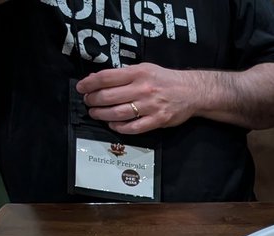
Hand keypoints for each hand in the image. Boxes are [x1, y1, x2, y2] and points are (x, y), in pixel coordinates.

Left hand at [77, 63, 199, 134]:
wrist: (191, 92)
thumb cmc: (165, 80)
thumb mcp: (144, 69)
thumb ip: (123, 75)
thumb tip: (98, 79)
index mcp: (138, 73)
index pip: (106, 77)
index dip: (90, 83)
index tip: (82, 88)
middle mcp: (143, 89)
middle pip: (109, 97)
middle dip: (93, 100)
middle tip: (88, 102)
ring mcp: (151, 106)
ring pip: (119, 113)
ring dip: (102, 115)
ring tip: (95, 114)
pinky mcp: (158, 120)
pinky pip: (134, 127)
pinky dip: (120, 127)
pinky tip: (113, 125)